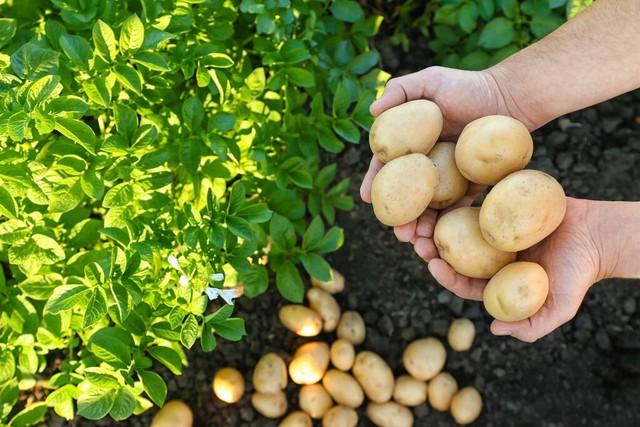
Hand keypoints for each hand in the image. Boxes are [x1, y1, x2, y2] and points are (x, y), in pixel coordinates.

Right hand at [360, 66, 533, 241]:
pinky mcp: (469, 188)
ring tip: (421, 244)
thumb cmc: (468, 86)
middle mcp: (424, 166)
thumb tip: (371, 112)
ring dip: (422, 229)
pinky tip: (445, 239)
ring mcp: (446, 180)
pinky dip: (449, 226)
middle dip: (399, 219)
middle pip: (406, 197)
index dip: (375, 184)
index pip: (386, 168)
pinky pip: (457, 210)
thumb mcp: (430, 81)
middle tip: (400, 234)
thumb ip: (399, 90)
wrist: (510, 98)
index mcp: (409, 146)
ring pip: (429, 210)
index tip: (368, 200)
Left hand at [423, 198, 602, 341]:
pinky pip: (472, 206)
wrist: (596, 236)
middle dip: (429, 248)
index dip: (444, 275)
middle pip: (453, 255)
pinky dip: (456, 202)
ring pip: (456, 229)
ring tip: (422, 217)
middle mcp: (488, 259)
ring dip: (435, 224)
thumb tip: (494, 329)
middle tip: (416, 238)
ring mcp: (491, 234)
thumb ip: (531, 325)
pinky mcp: (497, 211)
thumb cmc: (578, 273)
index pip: (462, 282)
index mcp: (495, 283)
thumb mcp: (559, 308)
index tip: (433, 263)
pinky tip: (443, 195)